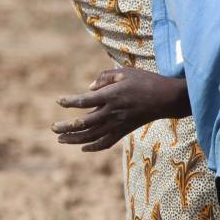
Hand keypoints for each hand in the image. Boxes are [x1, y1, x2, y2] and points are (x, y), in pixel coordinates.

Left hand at [52, 68, 188, 151]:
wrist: (167, 99)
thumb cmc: (146, 81)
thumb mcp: (125, 72)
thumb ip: (104, 77)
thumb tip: (89, 88)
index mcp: (111, 95)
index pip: (84, 101)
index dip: (69, 102)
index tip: (59, 101)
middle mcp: (113, 112)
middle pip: (84, 123)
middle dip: (66, 127)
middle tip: (53, 128)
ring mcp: (119, 123)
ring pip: (92, 136)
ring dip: (74, 139)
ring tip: (60, 139)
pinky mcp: (125, 130)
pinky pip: (107, 142)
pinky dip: (94, 147)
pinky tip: (83, 147)